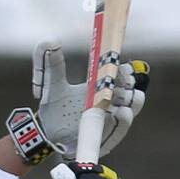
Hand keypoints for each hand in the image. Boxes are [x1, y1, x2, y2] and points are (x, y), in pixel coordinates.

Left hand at [32, 40, 148, 157]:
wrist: (47, 135)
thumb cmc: (53, 109)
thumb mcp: (52, 84)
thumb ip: (53, 63)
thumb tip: (51, 41)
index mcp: (101, 86)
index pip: (121, 74)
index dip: (125, 69)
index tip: (120, 66)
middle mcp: (111, 102)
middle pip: (131, 89)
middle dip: (129, 83)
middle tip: (122, 80)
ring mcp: (111, 120)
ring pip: (133, 107)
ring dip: (131, 100)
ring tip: (123, 95)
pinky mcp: (108, 137)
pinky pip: (121, 129)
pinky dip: (124, 120)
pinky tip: (121, 113)